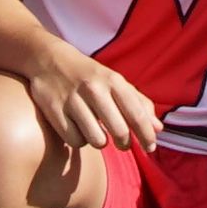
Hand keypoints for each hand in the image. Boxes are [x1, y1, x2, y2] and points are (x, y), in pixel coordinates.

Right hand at [25, 39, 162, 155]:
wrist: (48, 59)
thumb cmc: (89, 76)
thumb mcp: (115, 82)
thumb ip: (139, 104)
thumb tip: (159, 129)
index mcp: (113, 80)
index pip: (136, 114)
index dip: (146, 135)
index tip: (150, 148)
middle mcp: (94, 88)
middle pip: (119, 131)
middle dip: (124, 144)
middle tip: (123, 144)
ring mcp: (72, 100)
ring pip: (96, 140)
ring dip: (100, 142)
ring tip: (97, 133)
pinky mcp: (54, 111)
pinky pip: (75, 141)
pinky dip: (79, 140)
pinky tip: (78, 128)